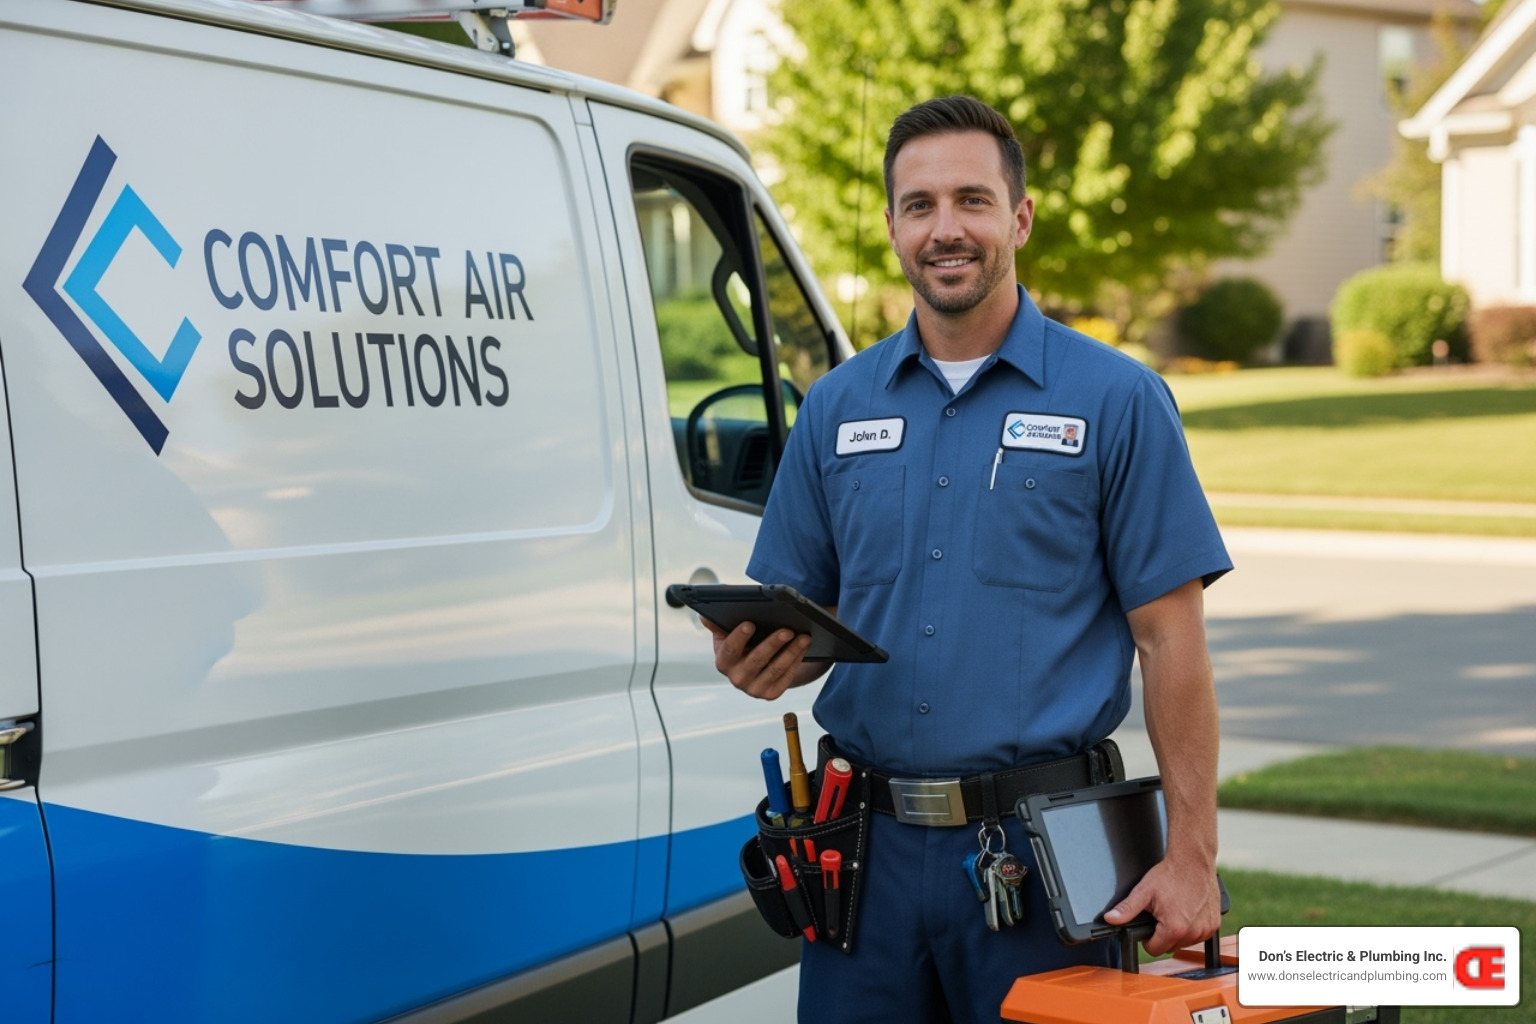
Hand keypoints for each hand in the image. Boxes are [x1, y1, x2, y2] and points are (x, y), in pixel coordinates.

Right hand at [706, 619, 812, 700]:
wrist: (758, 666)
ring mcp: (754, 689)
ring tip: (803, 636)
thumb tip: (705, 617)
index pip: (729, 649)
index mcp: (723, 662)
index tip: (750, 624)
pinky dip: (796, 659)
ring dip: (791, 651)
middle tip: (787, 629)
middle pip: (756, 660)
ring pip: (775, 668)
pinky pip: (786, 676)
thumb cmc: (743, 645)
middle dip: (772, 643)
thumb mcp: (728, 634)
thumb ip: (718, 624)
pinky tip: (804, 646)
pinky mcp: (771, 694)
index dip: (739, 637)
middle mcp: (737, 678)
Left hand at [1102, 855, 1220, 956]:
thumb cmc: (1170, 874)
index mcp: (1174, 928)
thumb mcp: (1143, 892)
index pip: (1154, 950)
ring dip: (1178, 932)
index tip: (1150, 923)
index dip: (1148, 938)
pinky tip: (1187, 910)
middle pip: (1170, 947)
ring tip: (1174, 910)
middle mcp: (1193, 933)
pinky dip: (1192, 927)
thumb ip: (1126, 909)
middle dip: (1163, 934)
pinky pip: (1199, 935)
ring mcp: (1206, 929)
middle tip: (1161, 913)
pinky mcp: (1214, 924)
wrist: (1193, 860)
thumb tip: (1110, 919)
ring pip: (1184, 942)